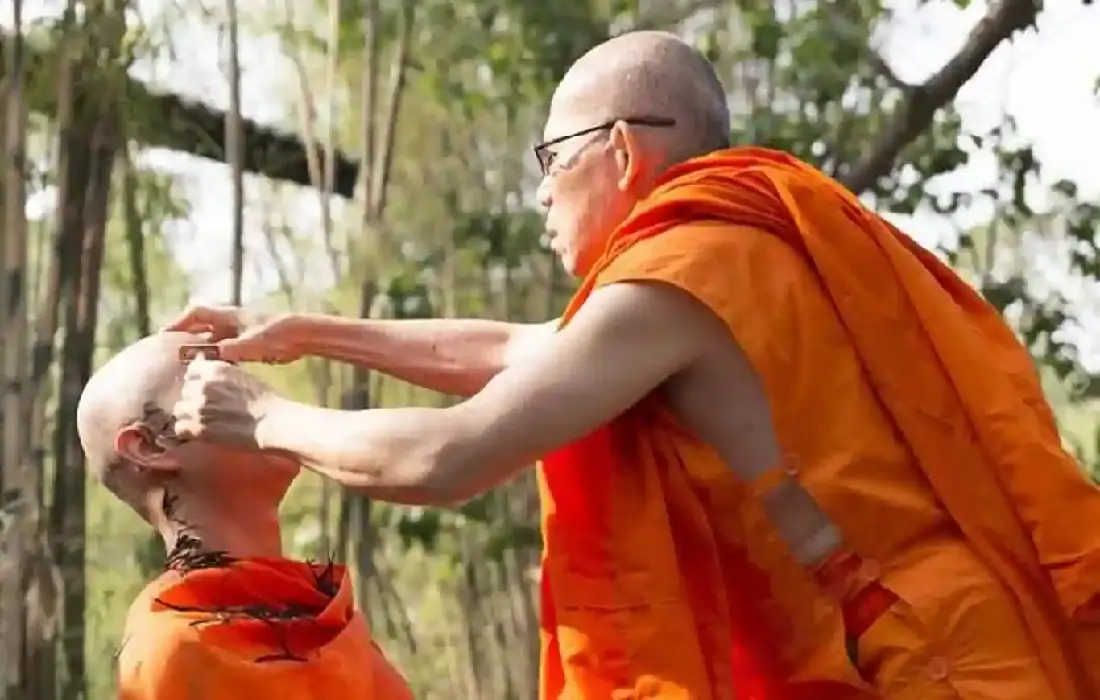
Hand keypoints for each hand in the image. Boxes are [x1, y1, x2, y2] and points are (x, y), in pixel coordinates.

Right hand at [165, 305, 302, 364]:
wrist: (301, 336)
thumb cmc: (277, 335)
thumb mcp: (252, 344)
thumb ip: (230, 349)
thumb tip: (209, 356)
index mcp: (229, 316)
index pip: (196, 313)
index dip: (178, 323)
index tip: (164, 336)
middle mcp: (231, 322)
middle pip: (200, 326)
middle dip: (185, 337)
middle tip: (169, 353)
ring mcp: (239, 332)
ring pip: (212, 339)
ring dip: (199, 349)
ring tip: (184, 365)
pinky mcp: (248, 343)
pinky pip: (224, 350)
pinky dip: (215, 357)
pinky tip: (210, 371)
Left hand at [172, 354, 278, 449]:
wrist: (271, 422)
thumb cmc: (265, 399)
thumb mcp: (243, 376)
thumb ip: (222, 372)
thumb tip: (204, 366)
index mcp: (215, 369)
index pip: (191, 370)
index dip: (196, 380)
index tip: (203, 388)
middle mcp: (202, 386)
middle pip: (184, 390)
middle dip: (193, 398)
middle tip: (207, 407)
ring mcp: (198, 407)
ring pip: (179, 409)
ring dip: (188, 414)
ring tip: (201, 420)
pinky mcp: (197, 428)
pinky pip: (180, 427)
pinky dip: (187, 430)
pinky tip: (197, 432)